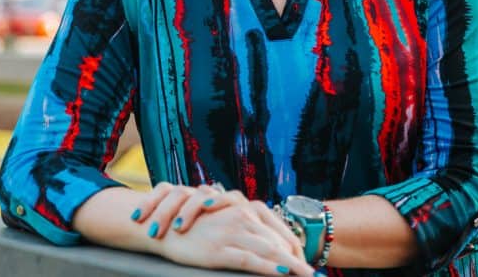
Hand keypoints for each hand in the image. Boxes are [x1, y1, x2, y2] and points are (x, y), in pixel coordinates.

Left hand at [130, 182, 233, 239]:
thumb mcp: (185, 227)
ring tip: (178, 227)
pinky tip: (209, 206)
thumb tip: (137, 224)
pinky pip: (230, 197)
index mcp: (184, 196)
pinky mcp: (238, 203)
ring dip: (189, 209)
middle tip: (153, 232)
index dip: (148, 201)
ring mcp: (218, 196)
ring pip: (201, 193)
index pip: (164, 189)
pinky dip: (220, 199)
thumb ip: (167, 223)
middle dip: (164, 212)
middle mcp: (198, 193)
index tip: (134, 219)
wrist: (245, 232)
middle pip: (178, 192)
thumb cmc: (207, 233)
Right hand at [157, 202, 313, 275]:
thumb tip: (265, 242)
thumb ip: (244, 227)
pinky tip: (285, 273)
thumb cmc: (194, 226)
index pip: (279, 230)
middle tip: (314, 275)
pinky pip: (251, 261)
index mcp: (246, 208)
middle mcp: (242, 217)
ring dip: (293, 266)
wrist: (163, 226)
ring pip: (270, 251)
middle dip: (299, 260)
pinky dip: (271, 268)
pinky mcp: (220, 251)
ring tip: (308, 276)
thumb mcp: (224, 221)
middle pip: (279, 241)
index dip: (296, 248)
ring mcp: (232, 233)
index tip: (308, 264)